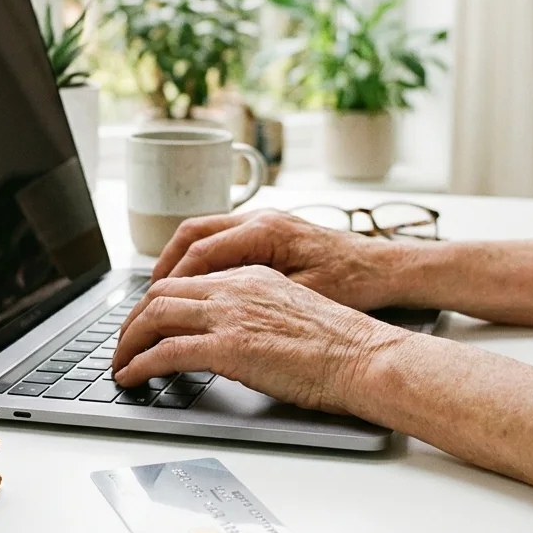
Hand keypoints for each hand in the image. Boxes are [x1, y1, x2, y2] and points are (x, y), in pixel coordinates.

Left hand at [110, 266, 411, 413]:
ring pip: (155, 316)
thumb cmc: (340, 344)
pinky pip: (166, 352)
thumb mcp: (291, 309)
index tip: (145, 321)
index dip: (157, 302)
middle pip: (161, 293)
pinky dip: (140, 364)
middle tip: (122, 343)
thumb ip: (256, 310)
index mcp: (251, 275)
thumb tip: (233, 333)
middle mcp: (234, 287)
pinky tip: (132, 377)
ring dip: (128, 341)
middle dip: (132, 320)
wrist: (364, 356)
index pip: (187, 280)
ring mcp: (229, 315)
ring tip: (119, 363)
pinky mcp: (228, 346)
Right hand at [152, 210, 409, 311]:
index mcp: (265, 231)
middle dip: (163, 268)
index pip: (199, 253)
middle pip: (190, 235)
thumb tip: (209, 313)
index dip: (172, 284)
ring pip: (202, 234)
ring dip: (178, 263)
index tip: (153, 310)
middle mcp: (259, 218)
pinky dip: (199, 262)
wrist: (387, 270)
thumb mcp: (302, 296)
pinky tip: (194, 287)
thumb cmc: (354, 284)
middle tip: (144, 301)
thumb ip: (254, 299)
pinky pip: (220, 240)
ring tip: (160, 294)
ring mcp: (263, 221)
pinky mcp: (268, 232)